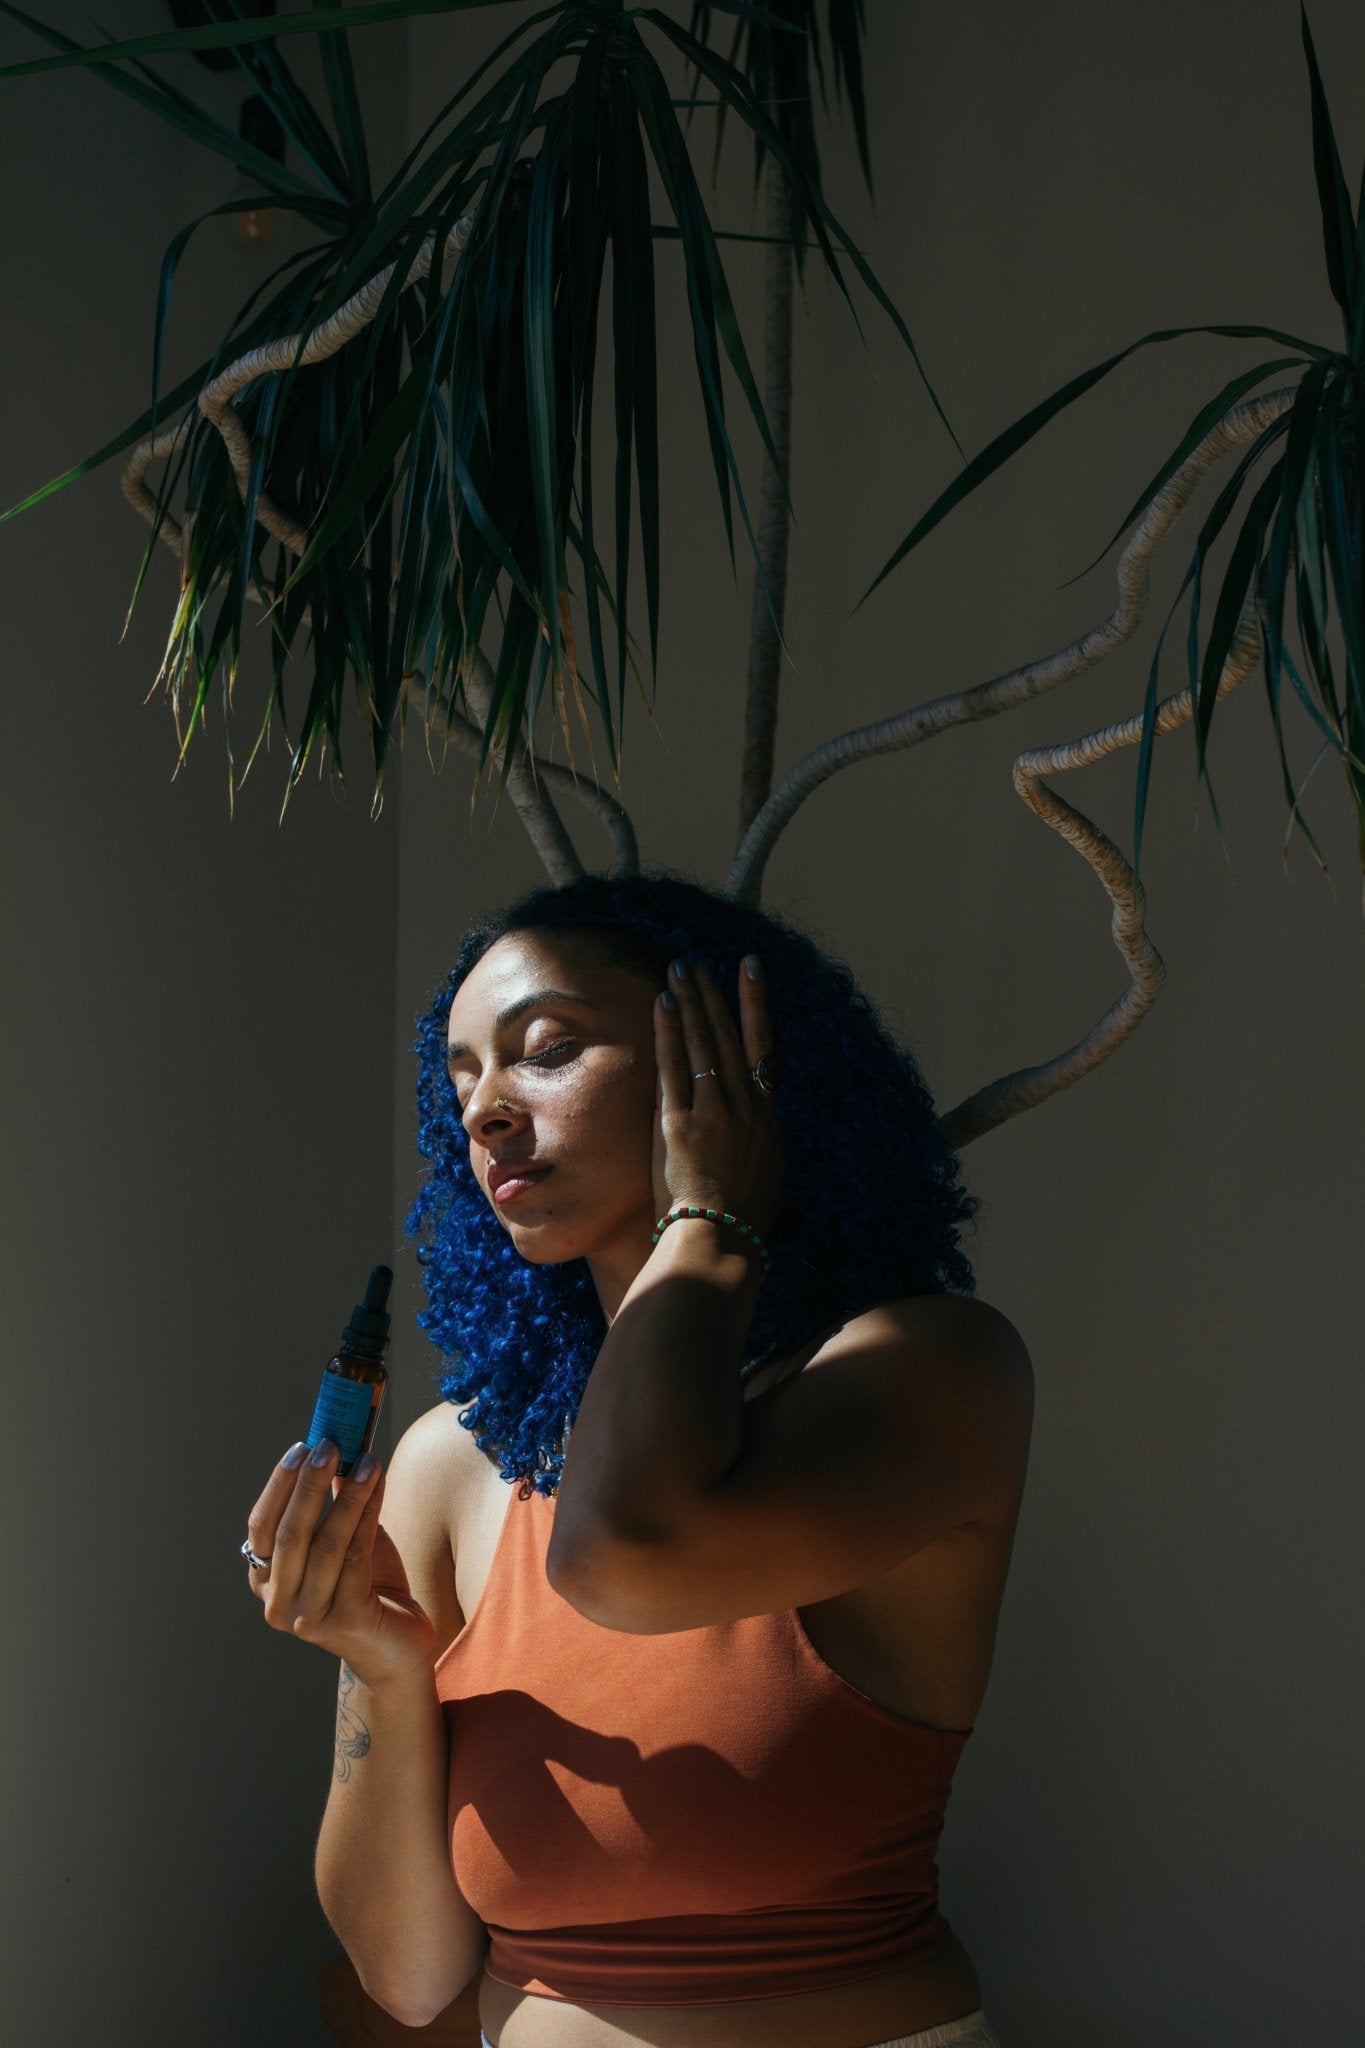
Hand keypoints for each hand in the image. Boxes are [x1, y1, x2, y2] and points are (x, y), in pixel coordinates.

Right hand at [243, 1441, 436, 1688]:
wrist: (398, 1648)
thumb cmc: (368, 1588)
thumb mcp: (342, 1542)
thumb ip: (332, 1506)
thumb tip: (334, 1451)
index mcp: (267, 1583)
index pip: (261, 1528)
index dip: (279, 1485)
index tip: (301, 1447)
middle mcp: (279, 1604)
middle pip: (290, 1534)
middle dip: (310, 1484)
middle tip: (331, 1445)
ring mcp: (310, 1617)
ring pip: (326, 1544)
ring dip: (348, 1496)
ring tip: (367, 1461)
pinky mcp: (347, 1622)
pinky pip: (356, 1558)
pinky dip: (368, 1514)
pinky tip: (378, 1486)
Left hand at [651, 955, 782, 1239]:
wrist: (722, 1239)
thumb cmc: (744, 1218)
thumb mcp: (768, 1172)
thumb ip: (762, 1139)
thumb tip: (759, 1124)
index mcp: (768, 1116)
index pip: (763, 1047)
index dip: (756, 1006)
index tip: (751, 971)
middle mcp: (745, 1105)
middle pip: (729, 1036)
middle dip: (715, 995)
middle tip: (701, 962)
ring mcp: (713, 1110)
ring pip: (704, 1043)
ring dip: (693, 1002)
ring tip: (681, 969)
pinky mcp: (680, 1121)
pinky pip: (675, 1065)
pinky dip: (671, 1032)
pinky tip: (664, 1004)